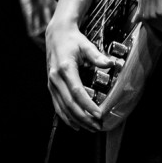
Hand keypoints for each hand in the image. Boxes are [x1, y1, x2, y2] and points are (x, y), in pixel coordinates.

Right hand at [45, 0, 112, 131]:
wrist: (56, 34)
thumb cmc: (72, 40)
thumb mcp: (85, 45)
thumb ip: (97, 56)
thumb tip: (111, 63)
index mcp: (65, 69)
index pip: (77, 92)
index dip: (88, 105)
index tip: (99, 114)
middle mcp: (56, 78)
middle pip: (70, 104)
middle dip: (84, 117)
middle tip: (97, 126)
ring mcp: (51, 84)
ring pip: (62, 108)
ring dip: (76, 120)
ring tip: (89, 128)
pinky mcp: (50, 86)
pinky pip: (57, 106)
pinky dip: (65, 117)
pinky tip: (75, 124)